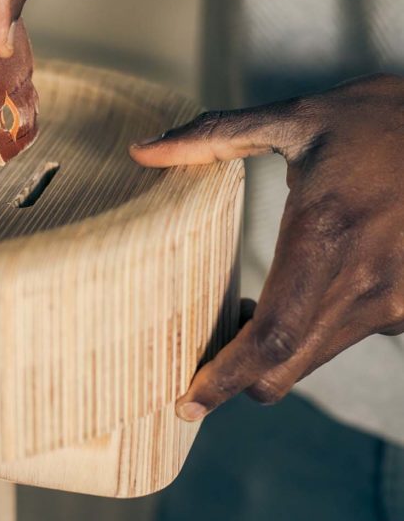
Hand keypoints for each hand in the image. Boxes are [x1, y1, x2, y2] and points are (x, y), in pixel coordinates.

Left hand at [130, 73, 403, 421]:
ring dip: (275, 351)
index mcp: (328, 236)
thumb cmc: (375, 120)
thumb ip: (214, 136)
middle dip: (239, 376)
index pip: (272, 337)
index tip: (188, 402)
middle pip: (289, 366)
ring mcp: (397, 299)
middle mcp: (368, 281)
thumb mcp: (295, 118)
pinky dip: (311, 334)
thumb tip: (141, 149)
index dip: (226, 378)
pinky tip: (297, 294)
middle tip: (199, 366)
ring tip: (244, 311)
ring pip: (316, 357)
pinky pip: (346, 337)